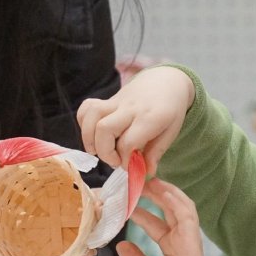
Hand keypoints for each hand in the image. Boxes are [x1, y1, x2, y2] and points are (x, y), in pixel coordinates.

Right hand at [77, 66, 194, 172]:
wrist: (165, 81)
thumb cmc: (170, 110)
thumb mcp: (171, 132)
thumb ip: (156, 153)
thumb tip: (145, 174)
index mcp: (150, 118)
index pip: (128, 142)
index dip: (125, 160)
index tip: (130, 165)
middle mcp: (131, 108)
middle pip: (104, 128)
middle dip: (105, 152)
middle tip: (114, 160)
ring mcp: (117, 101)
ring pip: (92, 115)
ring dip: (89, 138)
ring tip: (97, 151)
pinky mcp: (108, 100)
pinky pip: (87, 107)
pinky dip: (84, 122)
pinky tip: (93, 135)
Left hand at [116, 178, 211, 255]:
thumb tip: (121, 245)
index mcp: (173, 244)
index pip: (159, 221)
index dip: (145, 208)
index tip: (129, 199)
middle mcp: (182, 238)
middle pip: (170, 208)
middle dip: (156, 194)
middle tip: (138, 183)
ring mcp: (188, 237)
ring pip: (180, 206)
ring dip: (166, 192)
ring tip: (150, 181)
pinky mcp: (192, 240)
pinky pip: (187, 214)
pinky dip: (176, 201)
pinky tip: (164, 191)